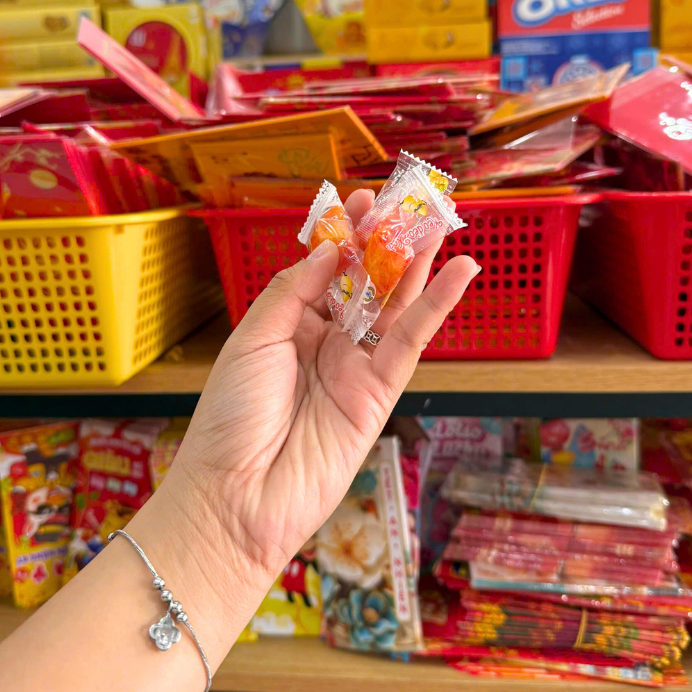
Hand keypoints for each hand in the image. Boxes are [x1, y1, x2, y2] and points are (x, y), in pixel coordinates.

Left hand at [172, 190, 478, 578]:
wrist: (237, 493)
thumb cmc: (231, 416)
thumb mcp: (253, 339)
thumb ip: (292, 291)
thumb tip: (332, 249)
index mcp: (289, 327)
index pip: (327, 271)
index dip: (346, 236)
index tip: (362, 199)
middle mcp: (326, 343)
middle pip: (365, 284)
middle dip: (387, 242)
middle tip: (410, 201)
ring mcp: (355, 367)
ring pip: (394, 306)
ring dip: (418, 265)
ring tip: (439, 221)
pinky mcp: (379, 393)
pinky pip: (411, 342)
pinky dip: (436, 306)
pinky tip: (460, 271)